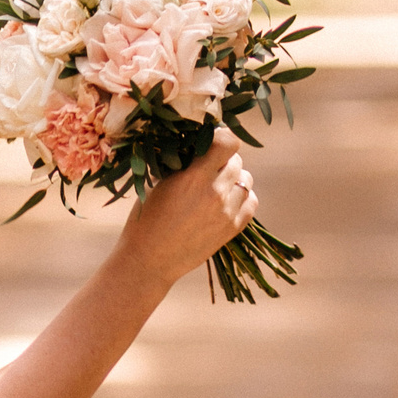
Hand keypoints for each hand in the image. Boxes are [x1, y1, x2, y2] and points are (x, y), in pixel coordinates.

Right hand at [124, 133, 257, 283]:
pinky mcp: (233, 229)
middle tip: (209, 167)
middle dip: (223, 160)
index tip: (213, 140)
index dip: (222, 137)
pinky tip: (227, 201)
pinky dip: (242, 197)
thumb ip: (183, 165)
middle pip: (236, 161)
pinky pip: (251, 202)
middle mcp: (215, 193)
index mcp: (193, 177)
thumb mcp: (159, 184)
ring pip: (246, 180)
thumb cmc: (146, 220)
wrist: (150, 261)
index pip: (227, 143)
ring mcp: (227, 212)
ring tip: (217, 185)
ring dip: (234, 178)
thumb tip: (200, 148)